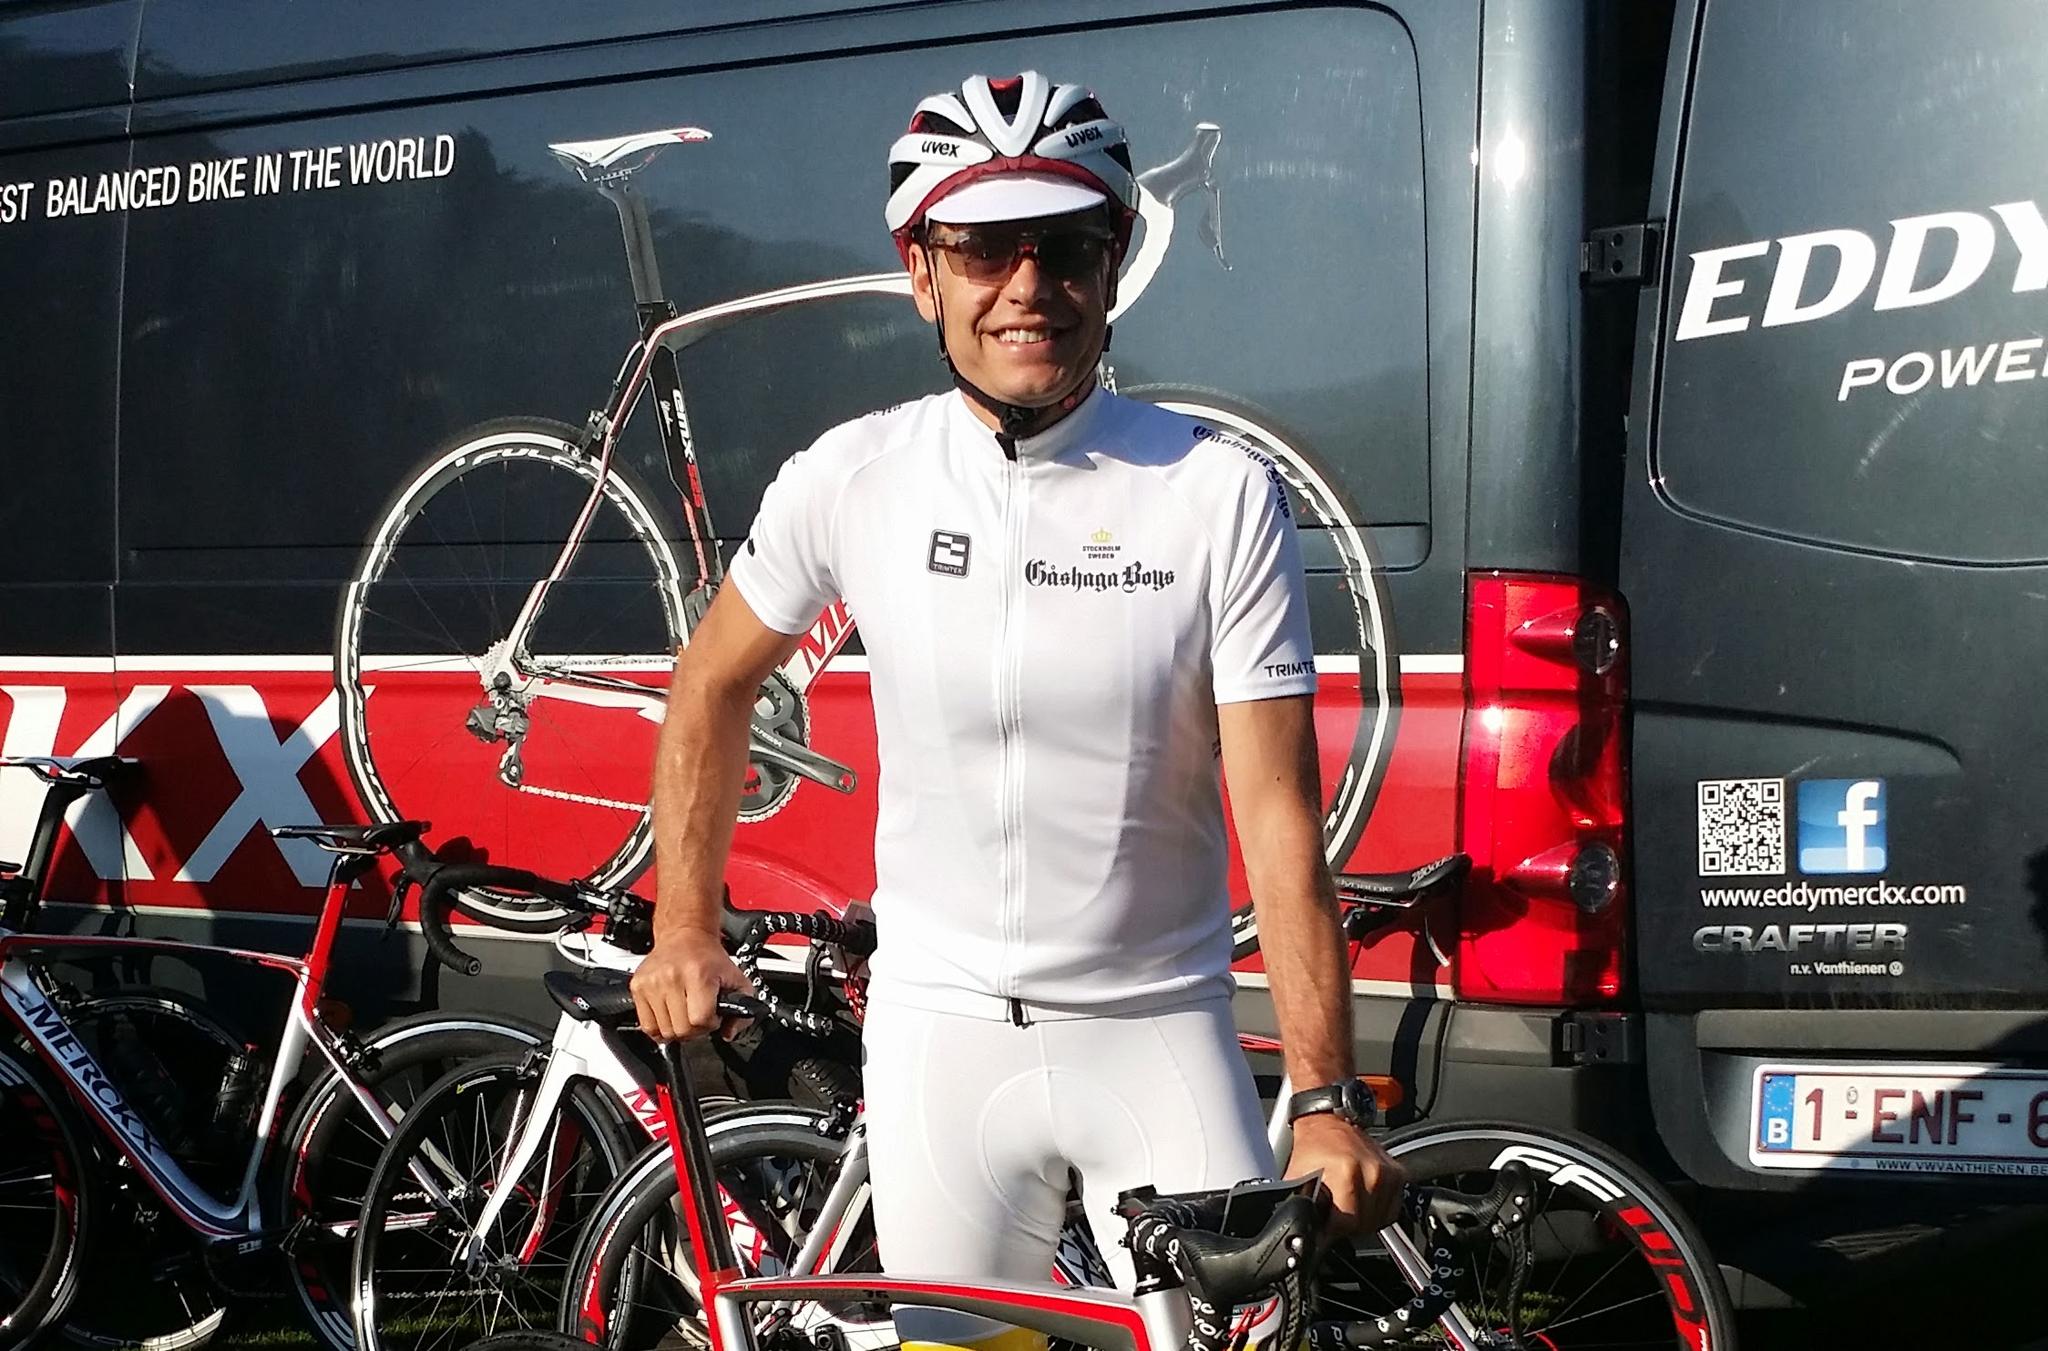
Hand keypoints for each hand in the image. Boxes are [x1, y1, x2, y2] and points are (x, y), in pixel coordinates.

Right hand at [629, 930, 753, 1041]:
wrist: (685, 936)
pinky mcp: (637, 987)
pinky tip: (670, 1014)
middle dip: (695, 1028)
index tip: (713, 1014)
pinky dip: (660, 1027)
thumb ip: (743, 1010)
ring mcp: (652, 983)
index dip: (711, 1023)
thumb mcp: (737, 980)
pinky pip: (647, 1026)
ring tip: (685, 1012)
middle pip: (682, 1030)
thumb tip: (728, 1033)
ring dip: (677, 1028)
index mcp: (698, 974)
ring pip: (664, 1032)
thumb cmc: (709, 958)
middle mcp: (672, 977)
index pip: (700, 1020)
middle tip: (699, 1013)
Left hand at [1285, 1113, 1406, 1235]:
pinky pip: (1392, 1210)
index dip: (1332, 1228)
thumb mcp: (1296, 1178)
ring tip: (1348, 1204)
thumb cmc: (1312, 1147)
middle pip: (1364, 1225)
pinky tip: (1363, 1199)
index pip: (1347, 1224)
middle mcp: (1373, 1172)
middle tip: (1335, 1211)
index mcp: (1347, 1172)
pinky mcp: (1398, 1174)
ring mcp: (1388, 1174)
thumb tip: (1304, 1232)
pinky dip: (1378, 1210)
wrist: (1327, 1122)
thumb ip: (1299, 1207)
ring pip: (1380, 1220)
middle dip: (1348, 1225)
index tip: (1326, 1221)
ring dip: (1364, 1219)